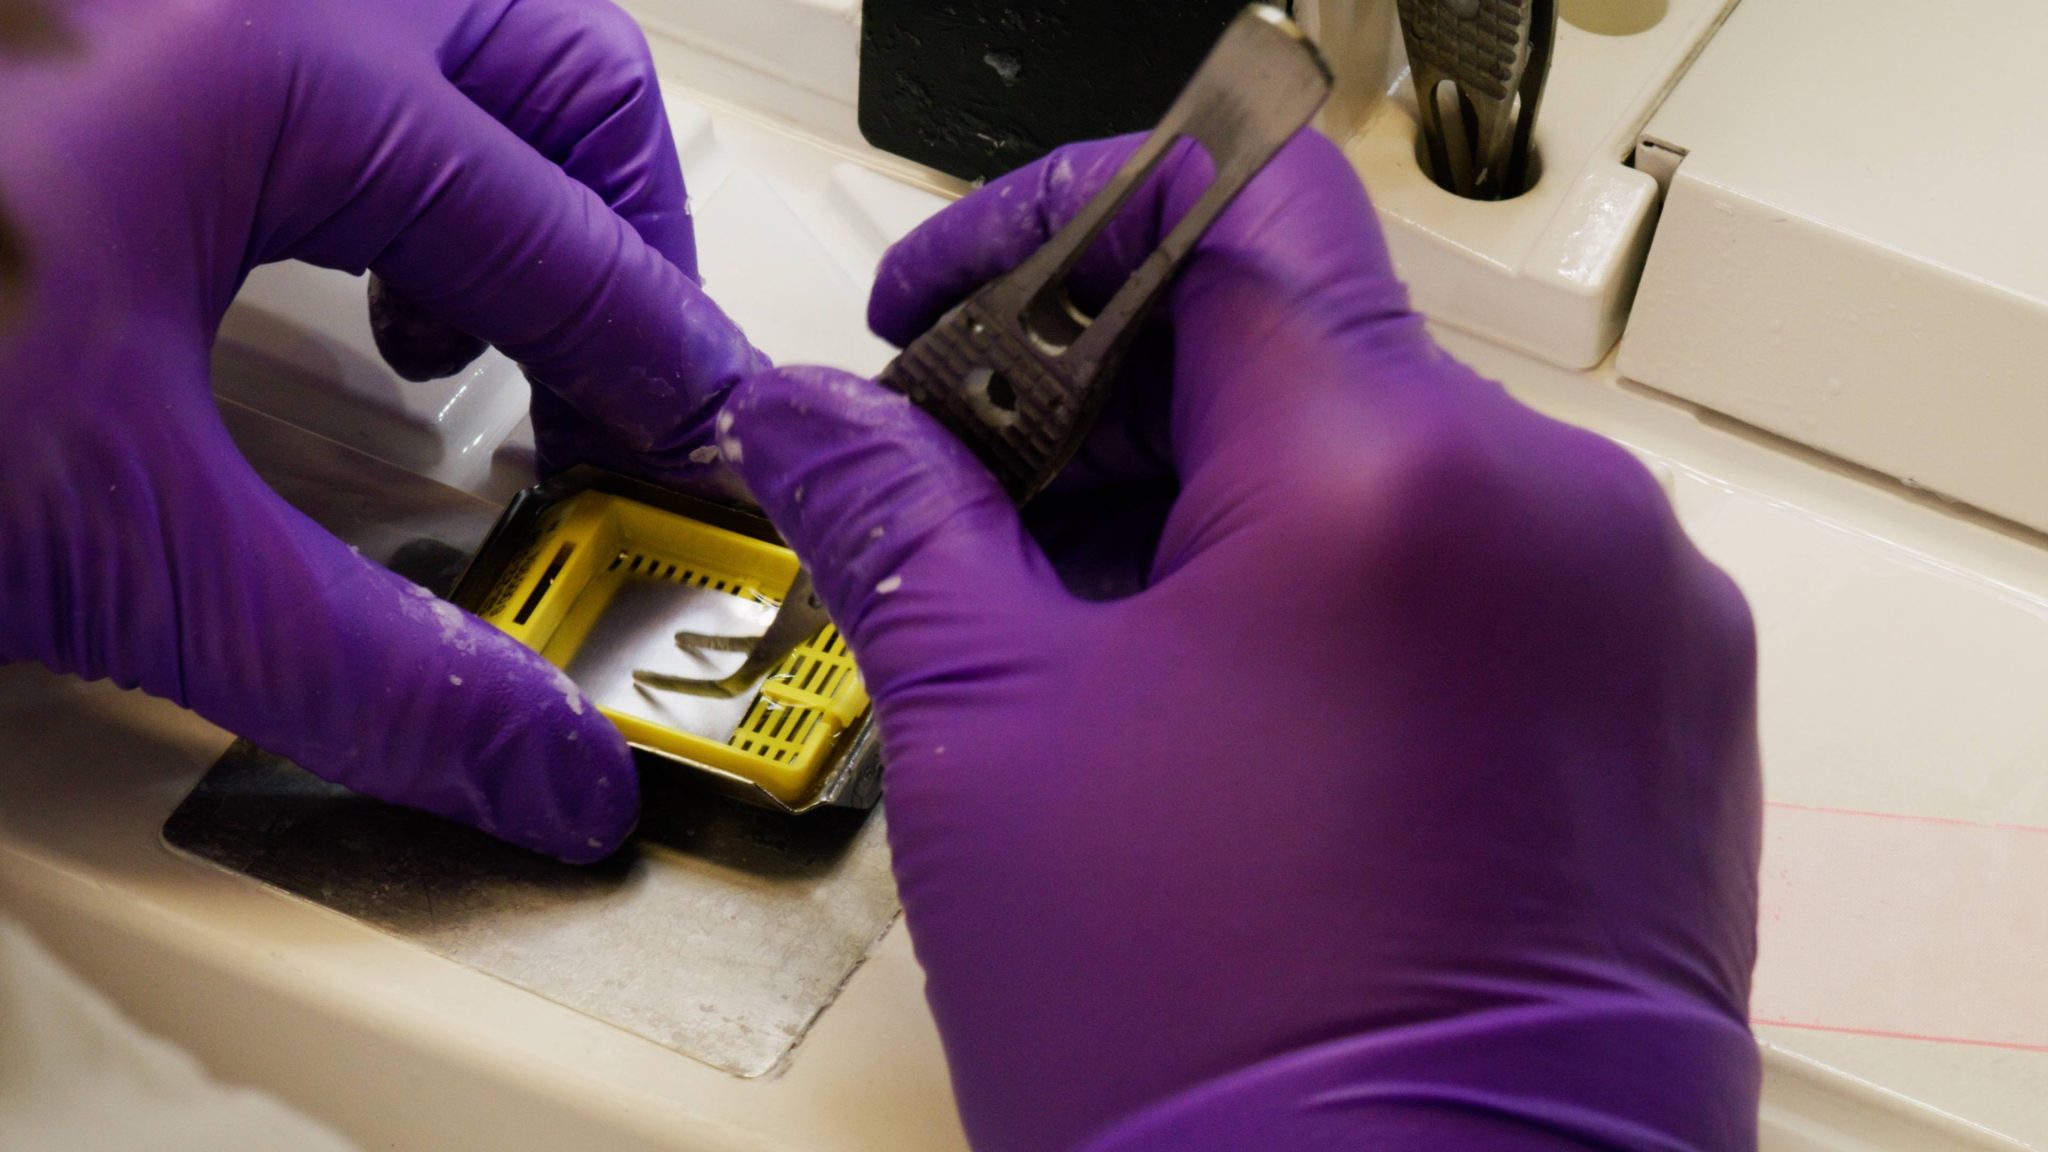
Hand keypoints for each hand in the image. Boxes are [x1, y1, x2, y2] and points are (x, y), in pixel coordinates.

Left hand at [0, 0, 764, 860]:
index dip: (664, 375)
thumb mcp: (108, 529)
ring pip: (449, 18)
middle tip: (629, 381)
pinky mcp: (110, 9)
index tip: (711, 463)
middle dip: (628, 234)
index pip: (567, 243)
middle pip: (561, 66)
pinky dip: (375, 137)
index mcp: (285, 56)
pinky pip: (323, 32)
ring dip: (507, 169)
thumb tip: (538, 768)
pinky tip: (304, 250)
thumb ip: (356, 665)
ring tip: (469, 319)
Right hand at [719, 133, 1762, 1149]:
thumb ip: (896, 524)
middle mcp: (1560, 513)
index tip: (961, 313)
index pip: (1214, 215)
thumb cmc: (1221, 1066)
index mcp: (1388, 479)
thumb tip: (820, 419)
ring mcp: (1637, 612)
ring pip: (1400, 456)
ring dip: (1244, 505)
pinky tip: (1265, 718)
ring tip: (1127, 653)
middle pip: (1305, 339)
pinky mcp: (1671, 706)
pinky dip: (1367, 590)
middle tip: (1002, 508)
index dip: (1051, 234)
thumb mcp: (993, 749)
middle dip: (1125, 402)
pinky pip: (1494, 567)